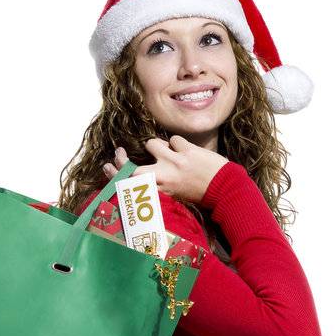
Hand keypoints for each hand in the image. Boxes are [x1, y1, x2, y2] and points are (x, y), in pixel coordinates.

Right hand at [102, 136, 227, 203]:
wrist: (226, 189)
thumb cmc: (201, 195)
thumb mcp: (176, 196)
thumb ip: (160, 185)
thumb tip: (142, 175)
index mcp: (162, 192)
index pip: (132, 186)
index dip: (116, 177)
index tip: (108, 167)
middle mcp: (164, 178)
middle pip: (133, 169)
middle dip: (122, 159)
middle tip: (118, 152)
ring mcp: (175, 162)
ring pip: (152, 144)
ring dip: (157, 146)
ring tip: (167, 153)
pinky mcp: (187, 150)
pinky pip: (173, 139)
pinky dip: (178, 144)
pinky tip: (187, 152)